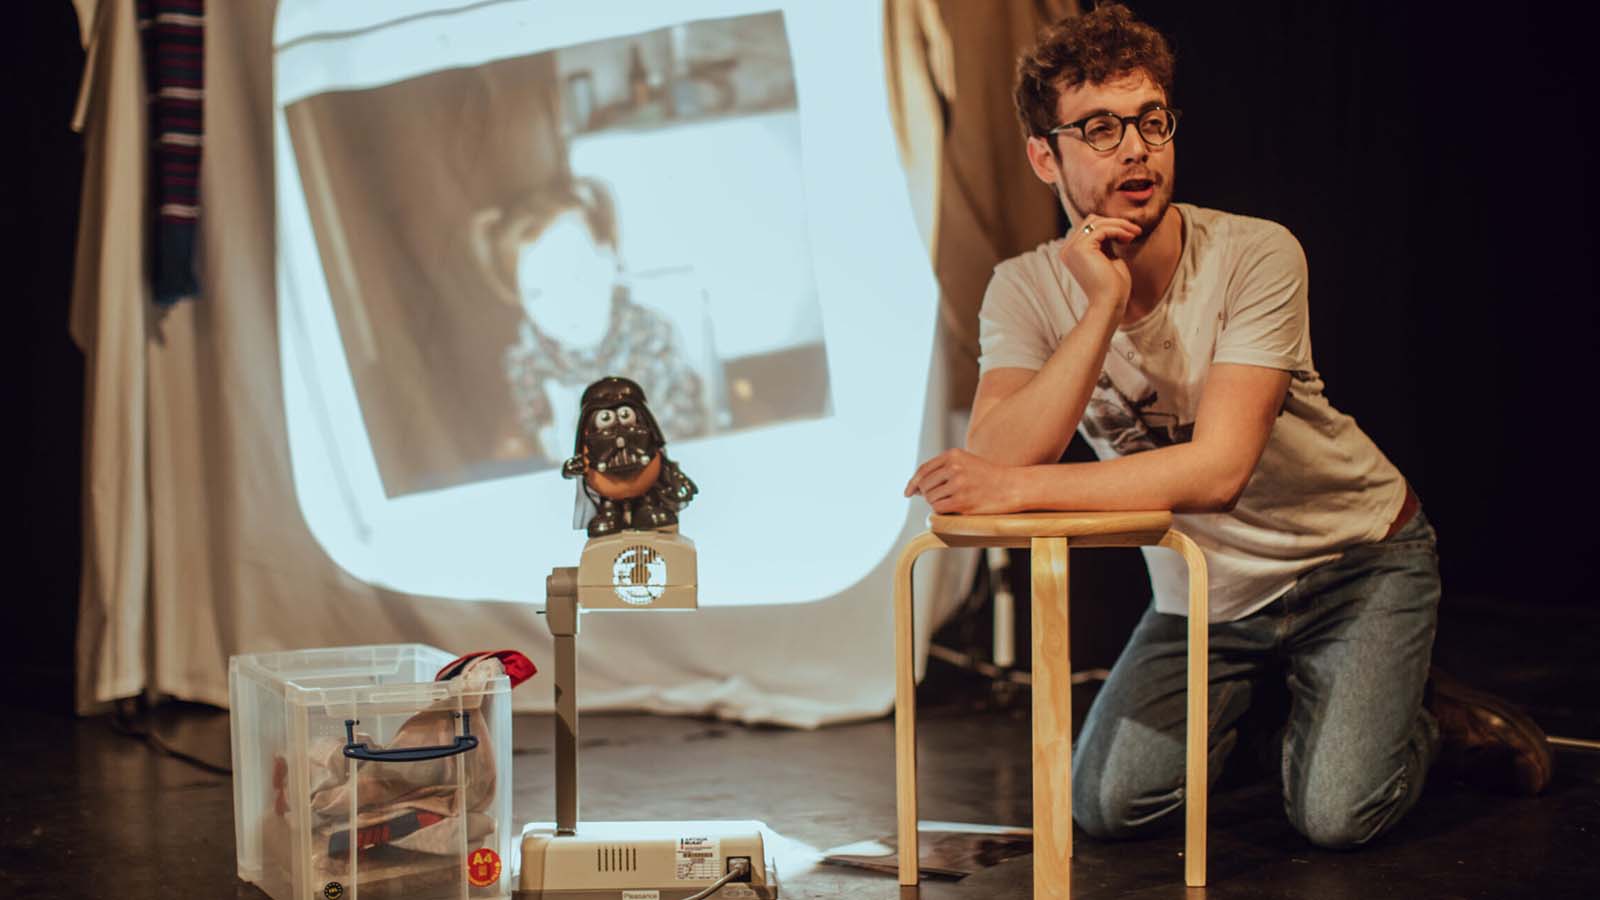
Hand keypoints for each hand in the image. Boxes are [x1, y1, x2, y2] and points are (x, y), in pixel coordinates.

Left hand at [902, 449, 1021, 514]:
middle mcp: (954, 467)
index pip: (923, 470)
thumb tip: (914, 488)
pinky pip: (938, 508)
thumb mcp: (965, 463)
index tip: (908, 492)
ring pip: (930, 497)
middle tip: (938, 498)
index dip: (913, 482)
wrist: (1011, 486)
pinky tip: (951, 508)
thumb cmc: (986, 477)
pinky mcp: (962, 501)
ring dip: (935, 503)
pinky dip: (940, 510)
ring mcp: (958, 484)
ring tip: (949, 501)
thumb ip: (941, 470)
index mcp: (953, 455)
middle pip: (924, 485)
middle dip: (926, 494)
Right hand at [1061, 215, 1140, 312]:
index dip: (1111, 227)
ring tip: (1135, 234)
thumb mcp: (1108, 259)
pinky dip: (1118, 230)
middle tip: (1135, 232)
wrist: (1109, 304)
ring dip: (1120, 225)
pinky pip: (1102, 229)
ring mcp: (1072, 248)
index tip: (1130, 235)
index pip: (1090, 228)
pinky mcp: (1080, 248)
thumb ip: (1106, 243)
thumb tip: (1113, 225)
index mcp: (1072, 253)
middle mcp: (1067, 249)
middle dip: (1116, 223)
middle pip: (1091, 220)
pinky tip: (1129, 239)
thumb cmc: (1113, 287)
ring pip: (1097, 222)